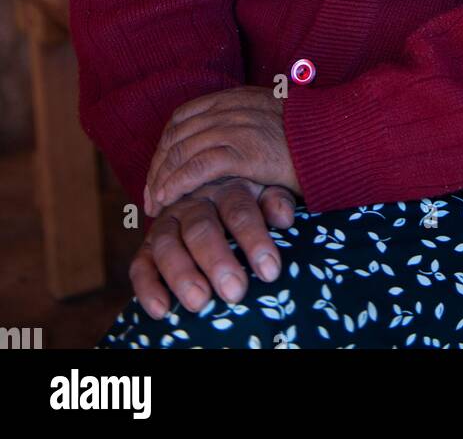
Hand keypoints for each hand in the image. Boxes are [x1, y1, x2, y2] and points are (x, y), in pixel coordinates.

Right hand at [131, 177, 296, 320]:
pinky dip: (148, 288)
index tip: (270, 270)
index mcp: (227, 189)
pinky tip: (161, 310)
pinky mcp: (146, 246)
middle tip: (234, 291)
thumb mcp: (263, 194)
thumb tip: (286, 218)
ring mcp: (167, 223)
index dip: (254, 240)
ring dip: (182, 274)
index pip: (240, 211)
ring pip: (168, 244)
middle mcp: (193, 203)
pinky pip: (140, 265)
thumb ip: (275, 202)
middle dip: (217, 261)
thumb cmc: (245, 201)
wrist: (204, 190)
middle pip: (202, 228)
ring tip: (199, 303)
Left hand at [144, 86, 299, 215]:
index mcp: (236, 98)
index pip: (184, 118)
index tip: (159, 171)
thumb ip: (247, 126)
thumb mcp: (272, 120)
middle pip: (178, 134)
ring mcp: (238, 127)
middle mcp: (232, 108)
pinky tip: (170, 198)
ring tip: (156, 203)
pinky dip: (179, 182)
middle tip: (151, 194)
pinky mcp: (247, 150)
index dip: (166, 145)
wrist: (341, 136)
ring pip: (184, 150)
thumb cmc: (312, 137)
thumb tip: (228, 149)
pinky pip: (200, 165)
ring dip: (163, 178)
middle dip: (159, 165)